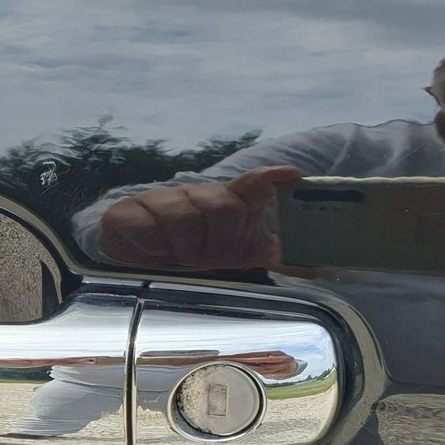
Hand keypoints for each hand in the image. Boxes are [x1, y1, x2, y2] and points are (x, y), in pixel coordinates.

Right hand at [98, 166, 301, 268]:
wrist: (138, 249)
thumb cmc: (196, 245)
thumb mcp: (239, 251)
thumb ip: (274, 255)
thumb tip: (316, 268)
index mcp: (228, 202)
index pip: (252, 185)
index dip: (270, 179)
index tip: (292, 176)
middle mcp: (197, 195)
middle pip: (222, 206)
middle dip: (219, 240)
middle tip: (209, 257)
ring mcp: (162, 200)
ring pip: (183, 217)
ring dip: (185, 247)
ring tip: (180, 256)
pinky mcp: (129, 211)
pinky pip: (147, 228)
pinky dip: (153, 247)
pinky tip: (154, 252)